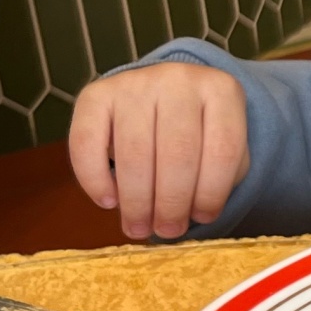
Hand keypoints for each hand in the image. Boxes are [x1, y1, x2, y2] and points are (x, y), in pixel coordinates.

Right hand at [68, 63, 249, 240]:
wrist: (164, 92)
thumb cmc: (198, 129)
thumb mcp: (222, 144)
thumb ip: (219, 175)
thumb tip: (191, 216)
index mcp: (221, 90)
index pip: (223, 149)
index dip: (213, 193)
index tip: (204, 218)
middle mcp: (178, 79)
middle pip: (177, 154)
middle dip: (171, 204)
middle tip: (167, 231)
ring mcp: (135, 82)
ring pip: (135, 153)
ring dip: (137, 201)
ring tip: (139, 228)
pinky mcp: (96, 93)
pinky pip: (88, 142)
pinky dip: (94, 178)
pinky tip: (108, 201)